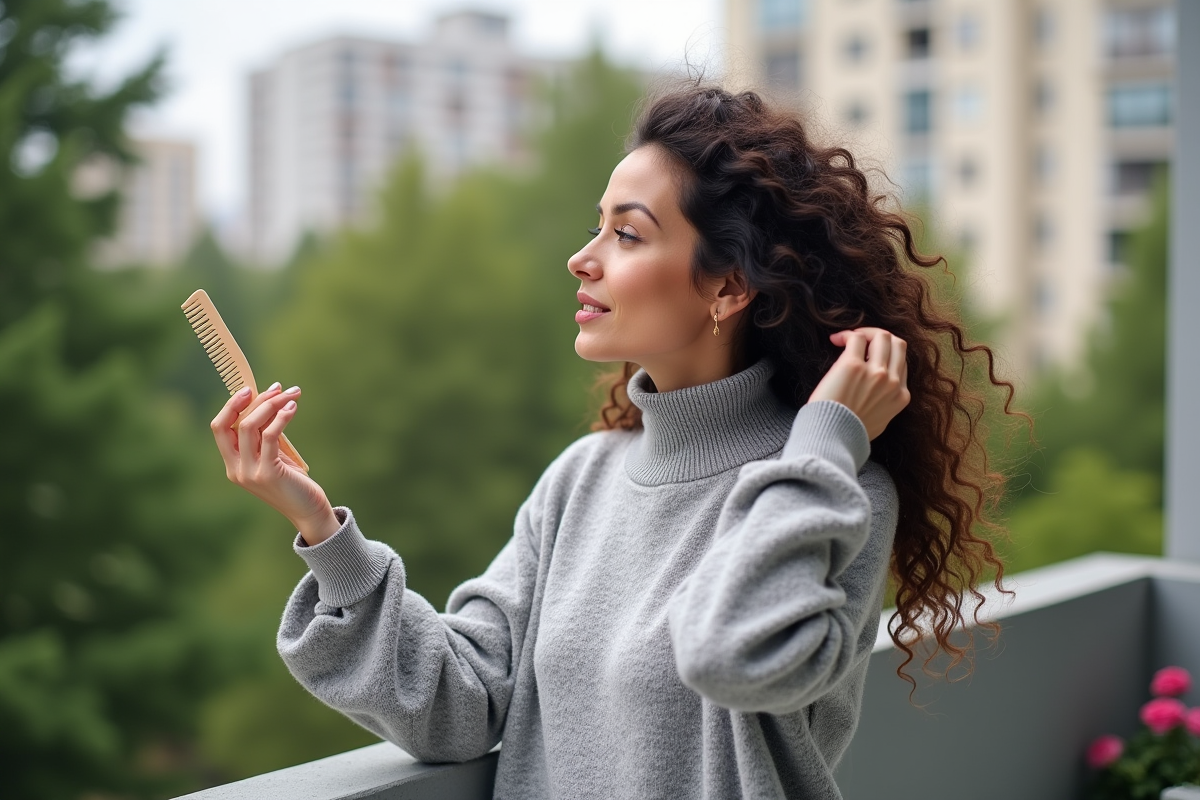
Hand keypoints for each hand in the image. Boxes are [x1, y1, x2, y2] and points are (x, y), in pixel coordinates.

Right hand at [211, 383, 339, 544]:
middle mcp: (235, 469)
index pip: (219, 427)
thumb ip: (264, 435)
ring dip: (272, 404)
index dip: (231, 405)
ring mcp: (249, 472)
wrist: (308, 511)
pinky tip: (293, 408)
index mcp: (232, 464)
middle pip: (229, 424)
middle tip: (278, 388)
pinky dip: (281, 417)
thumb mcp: (274, 455)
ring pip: (249, 426)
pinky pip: (270, 436)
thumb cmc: (293, 481)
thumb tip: (269, 399)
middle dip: (250, 400)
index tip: (250, 388)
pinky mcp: (268, 473)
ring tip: (292, 394)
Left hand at [808, 327, 909, 439]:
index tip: (869, 356)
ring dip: (865, 333)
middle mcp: (892, 382)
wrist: (833, 439)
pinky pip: (856, 338)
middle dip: (880, 337)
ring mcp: (875, 372)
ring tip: (848, 339)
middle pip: (897, 343)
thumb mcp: (880, 422)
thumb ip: (886, 405)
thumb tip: (879, 396)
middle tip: (861, 341)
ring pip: (882, 336)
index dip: (886, 354)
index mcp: (901, 396)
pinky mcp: (852, 365)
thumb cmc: (849, 433)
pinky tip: (835, 340)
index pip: (902, 363)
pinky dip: (846, 334)